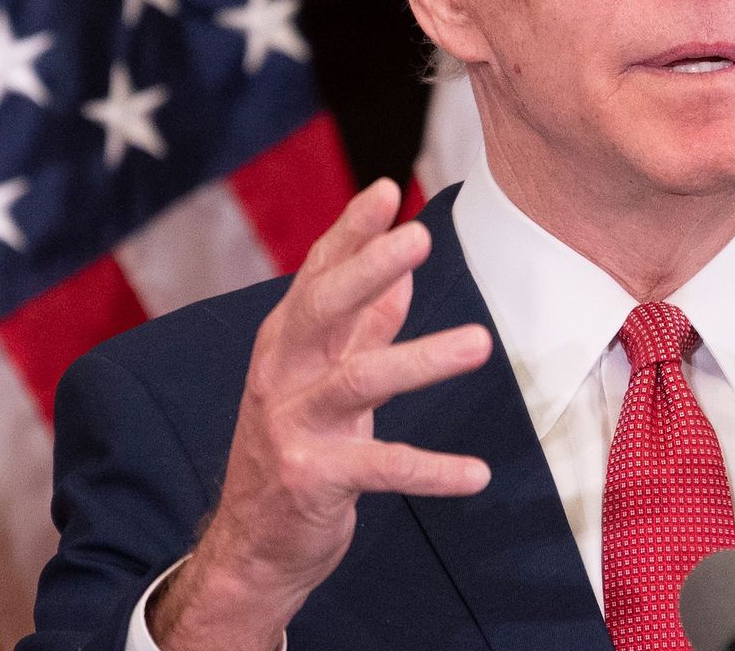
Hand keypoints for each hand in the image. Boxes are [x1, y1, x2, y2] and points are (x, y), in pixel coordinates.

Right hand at [149, 179, 493, 650]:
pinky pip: (380, 467)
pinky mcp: (313, 479)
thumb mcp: (324, 376)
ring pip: (356, 380)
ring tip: (481, 343)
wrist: (253, 545)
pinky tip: (476, 474)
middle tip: (419, 238)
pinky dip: (431, 470)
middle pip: (321, 309)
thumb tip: (405, 272)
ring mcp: (292, 426)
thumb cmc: (298, 445)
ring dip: (420, 359)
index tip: (386, 190)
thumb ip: (362, 325)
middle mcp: (281, 375)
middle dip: (367, 269)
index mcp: (287, 343)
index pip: (318, 275)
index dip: (350, 232)